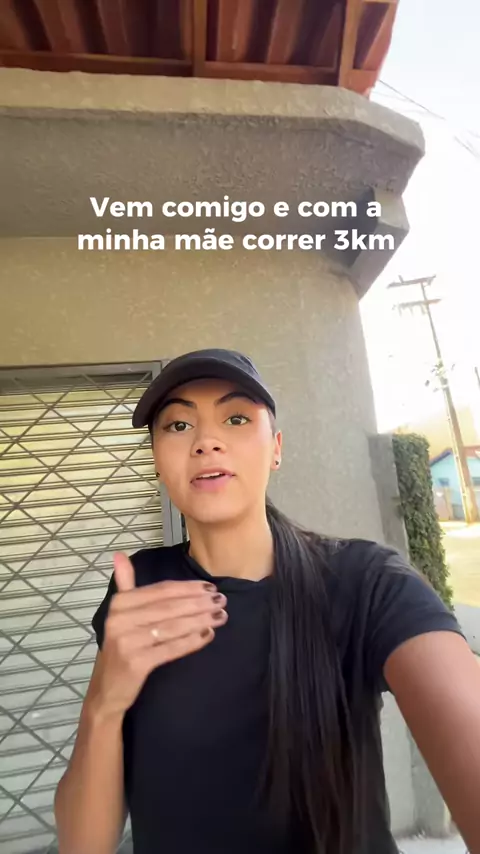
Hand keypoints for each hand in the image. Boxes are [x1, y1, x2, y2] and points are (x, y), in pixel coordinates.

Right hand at [92, 552, 227, 717]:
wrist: (107, 690)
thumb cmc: (121, 648)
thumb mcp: (120, 615)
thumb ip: (125, 585)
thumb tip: (119, 554)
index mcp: (119, 604)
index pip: (160, 590)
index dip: (187, 588)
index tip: (210, 588)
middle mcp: (120, 620)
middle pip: (169, 607)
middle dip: (199, 603)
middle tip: (222, 601)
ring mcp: (127, 642)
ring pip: (172, 626)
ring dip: (200, 620)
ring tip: (221, 616)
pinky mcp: (136, 663)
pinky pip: (170, 648)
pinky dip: (192, 641)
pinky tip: (208, 635)